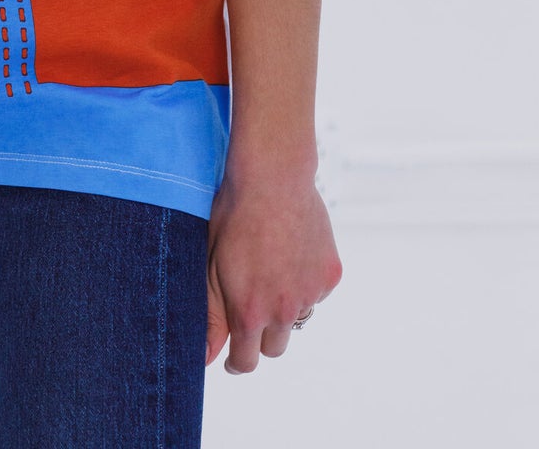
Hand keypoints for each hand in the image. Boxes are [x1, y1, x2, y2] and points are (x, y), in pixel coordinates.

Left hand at [205, 169, 341, 373]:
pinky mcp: (331, 274)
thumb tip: (207, 357)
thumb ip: (211, 317)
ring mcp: (311, 293)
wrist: (272, 176)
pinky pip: (316, 291)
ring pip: (298, 317)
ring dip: (285, 307)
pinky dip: (305, 281)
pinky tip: (292, 251)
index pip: (247, 361)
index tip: (233, 355)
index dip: (237, 361)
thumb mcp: (210, 266)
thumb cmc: (233, 217)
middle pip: (274, 347)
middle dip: (261, 335)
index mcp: (250, 312)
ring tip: (271, 270)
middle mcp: (285, 310)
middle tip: (252, 304)